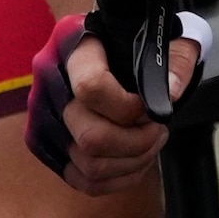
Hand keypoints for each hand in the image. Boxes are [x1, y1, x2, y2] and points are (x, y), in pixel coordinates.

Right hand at [21, 11, 176, 196]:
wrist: (110, 44)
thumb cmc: (135, 39)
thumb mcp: (162, 37)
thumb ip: (174, 60)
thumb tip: (169, 96)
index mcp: (73, 45)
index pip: (91, 88)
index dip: (130, 107)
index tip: (150, 106)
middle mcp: (49, 83)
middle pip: (91, 138)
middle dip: (138, 142)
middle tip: (158, 129)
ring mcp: (44, 118)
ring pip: (90, 164)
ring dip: (133, 162)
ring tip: (151, 142)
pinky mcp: (48, 146)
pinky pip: (83, 180)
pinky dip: (118, 179)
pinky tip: (136, 159)